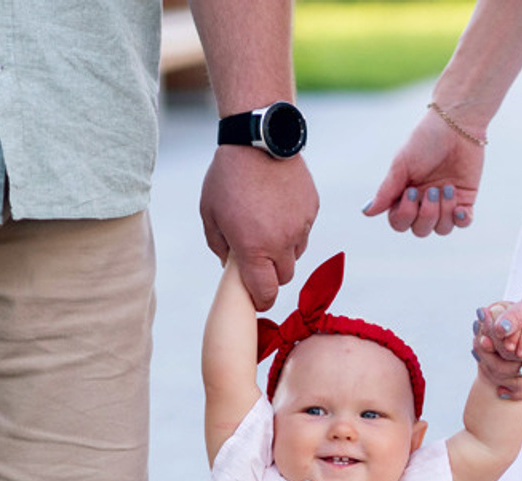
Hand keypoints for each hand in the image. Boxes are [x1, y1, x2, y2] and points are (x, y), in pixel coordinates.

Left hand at [200, 146, 318, 310]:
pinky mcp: (311, 209)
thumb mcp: (209, 214)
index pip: (266, 293)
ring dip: (282, 250)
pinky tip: (277, 207)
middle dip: (271, 273)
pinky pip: (304, 230)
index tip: (256, 297)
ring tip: (266, 226)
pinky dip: (292, 227)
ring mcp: (300, 226)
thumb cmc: (227, 177)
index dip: (261, 300)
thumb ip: (219, 247)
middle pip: (283, 278)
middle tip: (258, 257)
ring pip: (295, 254)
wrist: (257, 138)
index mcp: (254, 249)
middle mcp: (281, 242)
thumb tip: (230, 266)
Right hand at [363, 109, 482, 236]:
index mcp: (405, 195)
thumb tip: (366, 212)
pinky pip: (463, 223)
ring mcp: (445, 202)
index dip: (405, 215)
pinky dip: (462, 220)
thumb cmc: (425, 140)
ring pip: (442, 229)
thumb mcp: (401, 165)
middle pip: (420, 230)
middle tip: (432, 189)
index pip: (399, 223)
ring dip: (444, 212)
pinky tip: (460, 209)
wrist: (457, 123)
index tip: (411, 191)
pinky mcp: (465, 198)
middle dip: (426, 214)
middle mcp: (424, 202)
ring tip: (448, 188)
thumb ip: (386, 191)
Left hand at [473, 259, 521, 397]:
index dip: (494, 338)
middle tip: (475, 326)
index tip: (481, 315)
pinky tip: (486, 344)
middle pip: (507, 366)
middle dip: (489, 348)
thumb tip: (498, 330)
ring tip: (477, 332)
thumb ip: (518, 316)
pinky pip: (514, 362)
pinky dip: (500, 353)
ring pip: (508, 367)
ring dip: (492, 352)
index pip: (511, 354)